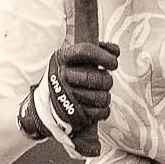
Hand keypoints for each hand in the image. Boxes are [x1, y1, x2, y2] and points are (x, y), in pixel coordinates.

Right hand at [27, 41, 120, 157]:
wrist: (50, 100)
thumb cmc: (69, 75)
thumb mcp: (74, 57)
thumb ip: (96, 51)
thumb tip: (114, 51)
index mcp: (62, 57)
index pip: (85, 51)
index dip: (103, 56)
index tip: (113, 63)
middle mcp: (61, 74)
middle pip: (97, 78)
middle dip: (107, 80)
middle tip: (104, 80)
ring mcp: (66, 94)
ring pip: (101, 97)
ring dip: (105, 96)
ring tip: (98, 93)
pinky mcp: (73, 112)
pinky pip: (100, 112)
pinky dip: (103, 110)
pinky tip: (96, 105)